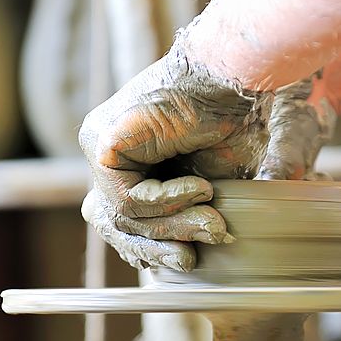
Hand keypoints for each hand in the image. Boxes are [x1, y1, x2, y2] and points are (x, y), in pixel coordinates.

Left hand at [79, 30, 334, 271]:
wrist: (238, 80)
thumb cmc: (239, 124)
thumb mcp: (221, 185)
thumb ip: (200, 216)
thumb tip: (191, 256)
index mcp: (135, 163)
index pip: (125, 220)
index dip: (153, 248)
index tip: (190, 260)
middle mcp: (111, 155)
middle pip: (114, 224)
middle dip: (154, 249)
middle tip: (190, 259)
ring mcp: (101, 147)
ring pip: (122, 218)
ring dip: (174, 226)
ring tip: (213, 219)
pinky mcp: (103, 143)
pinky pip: (126, 199)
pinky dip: (167, 203)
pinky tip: (201, 188)